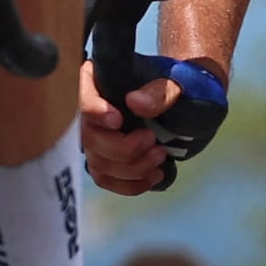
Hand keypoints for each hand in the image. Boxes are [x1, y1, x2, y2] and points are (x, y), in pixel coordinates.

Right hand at [80, 57, 227, 196]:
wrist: (185, 102)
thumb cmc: (176, 85)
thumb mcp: (174, 82)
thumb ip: (158, 91)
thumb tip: (135, 102)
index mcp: (95, 82)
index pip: (80, 97)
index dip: (93, 112)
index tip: (117, 120)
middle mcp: (88, 113)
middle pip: (88, 138)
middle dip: (123, 148)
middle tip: (153, 140)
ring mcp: (95, 140)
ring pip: (98, 164)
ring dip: (131, 168)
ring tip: (160, 156)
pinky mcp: (105, 161)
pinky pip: (107, 180)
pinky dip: (131, 184)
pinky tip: (154, 175)